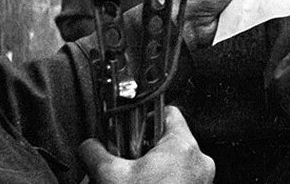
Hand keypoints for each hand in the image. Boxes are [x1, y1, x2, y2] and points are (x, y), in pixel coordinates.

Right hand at [78, 107, 213, 183]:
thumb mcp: (110, 176)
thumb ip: (96, 153)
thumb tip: (88, 145)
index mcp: (183, 146)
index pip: (168, 113)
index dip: (145, 116)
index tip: (129, 126)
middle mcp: (199, 161)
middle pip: (168, 141)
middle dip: (142, 150)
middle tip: (123, 161)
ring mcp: (201, 181)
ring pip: (172, 164)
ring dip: (150, 170)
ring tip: (130, 181)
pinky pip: (179, 180)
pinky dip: (161, 182)